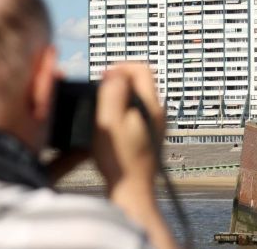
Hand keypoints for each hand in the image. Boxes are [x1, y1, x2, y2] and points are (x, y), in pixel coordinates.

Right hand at [94, 62, 163, 192]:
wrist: (132, 190)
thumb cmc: (119, 158)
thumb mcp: (110, 121)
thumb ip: (113, 92)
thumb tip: (116, 72)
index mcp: (152, 105)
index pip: (142, 69)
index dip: (120, 67)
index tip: (101, 76)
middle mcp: (159, 112)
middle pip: (140, 83)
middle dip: (118, 82)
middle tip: (98, 94)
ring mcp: (156, 124)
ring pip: (137, 98)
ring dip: (119, 97)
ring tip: (101, 110)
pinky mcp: (150, 135)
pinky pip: (136, 113)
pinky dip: (122, 112)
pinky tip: (109, 127)